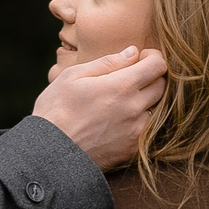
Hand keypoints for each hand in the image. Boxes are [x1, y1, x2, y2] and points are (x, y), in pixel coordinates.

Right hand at [34, 42, 167, 170]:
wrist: (48, 155)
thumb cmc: (55, 111)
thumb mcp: (73, 76)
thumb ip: (107, 62)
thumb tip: (133, 53)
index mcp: (121, 86)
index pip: (158, 65)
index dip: (153, 57)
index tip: (142, 58)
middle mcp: (134, 109)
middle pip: (161, 86)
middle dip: (150, 76)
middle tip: (131, 77)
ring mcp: (136, 131)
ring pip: (156, 108)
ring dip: (146, 100)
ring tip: (123, 100)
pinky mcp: (132, 149)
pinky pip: (147, 129)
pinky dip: (140, 121)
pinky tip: (119, 120)